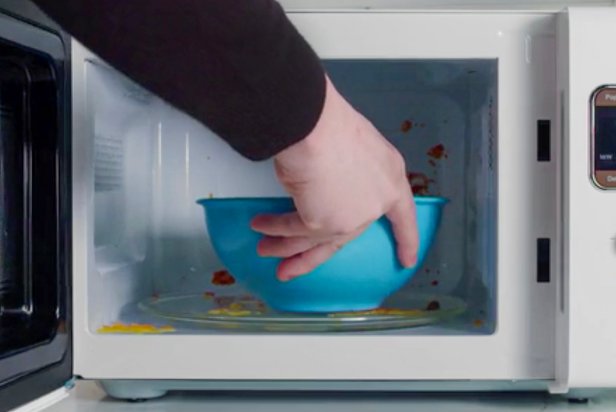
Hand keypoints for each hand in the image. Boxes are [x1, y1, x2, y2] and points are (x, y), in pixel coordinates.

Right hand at [251, 75, 417, 280]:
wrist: (315, 127)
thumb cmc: (331, 124)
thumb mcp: (356, 147)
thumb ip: (348, 173)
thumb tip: (321, 186)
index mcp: (391, 180)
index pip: (403, 216)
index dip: (406, 239)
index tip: (407, 260)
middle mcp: (373, 204)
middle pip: (345, 238)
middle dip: (315, 255)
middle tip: (306, 267)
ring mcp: (349, 218)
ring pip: (313, 241)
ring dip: (285, 248)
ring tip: (266, 250)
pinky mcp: (321, 224)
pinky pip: (292, 230)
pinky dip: (273, 228)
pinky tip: (262, 227)